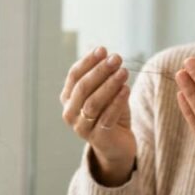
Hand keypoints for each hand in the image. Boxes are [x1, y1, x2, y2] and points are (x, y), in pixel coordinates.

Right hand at [61, 46, 136, 186]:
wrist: (118, 145)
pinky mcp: (98, 138)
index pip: (74, 76)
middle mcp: (70, 113)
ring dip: (109, 85)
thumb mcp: (106, 92)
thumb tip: (103, 52)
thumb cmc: (110, 113)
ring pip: (93, 103)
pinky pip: (107, 117)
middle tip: (116, 58)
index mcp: (68, 98)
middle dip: (100, 70)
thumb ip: (103, 76)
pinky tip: (126, 89)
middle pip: (82, 87)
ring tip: (124, 72)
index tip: (103, 50)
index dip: (88, 61)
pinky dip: (117, 102)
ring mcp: (81, 127)